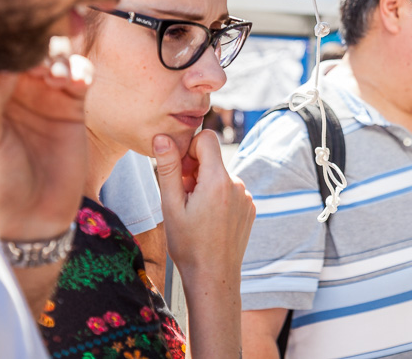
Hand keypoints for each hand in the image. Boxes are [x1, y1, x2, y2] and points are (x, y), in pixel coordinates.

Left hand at [0, 43, 92, 240]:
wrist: (35, 212)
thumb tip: (4, 62)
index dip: (8, 44)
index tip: (18, 42)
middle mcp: (15, 89)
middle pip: (29, 51)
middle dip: (38, 46)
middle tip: (42, 58)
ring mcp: (45, 95)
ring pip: (56, 57)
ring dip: (60, 57)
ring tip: (59, 75)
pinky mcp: (73, 104)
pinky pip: (81, 74)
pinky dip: (81, 70)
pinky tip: (77, 82)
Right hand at [153, 129, 254, 278]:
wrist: (213, 275)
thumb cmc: (187, 244)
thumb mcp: (171, 205)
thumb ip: (168, 168)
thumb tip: (162, 137)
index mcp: (218, 180)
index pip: (207, 138)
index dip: (189, 149)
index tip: (179, 172)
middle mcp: (237, 184)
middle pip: (212, 159)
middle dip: (194, 171)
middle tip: (182, 198)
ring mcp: (246, 196)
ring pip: (219, 177)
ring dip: (205, 186)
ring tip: (194, 213)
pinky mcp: (249, 207)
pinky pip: (230, 191)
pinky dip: (217, 198)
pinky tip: (208, 220)